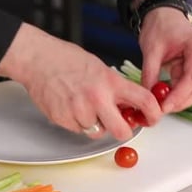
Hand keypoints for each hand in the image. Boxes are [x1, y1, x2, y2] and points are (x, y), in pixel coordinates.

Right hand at [0, 23, 162, 140]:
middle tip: (120, 124)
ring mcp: (79, 111)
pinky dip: (77, 123)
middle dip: (123, 130)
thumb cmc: (66, 60)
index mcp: (111, 82)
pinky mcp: (64, 119)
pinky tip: (70, 106)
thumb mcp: (100, 68)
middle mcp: (97, 99)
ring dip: (95, 124)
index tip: (152, 119)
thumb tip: (129, 107)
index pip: (144, 101)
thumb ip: (116, 89)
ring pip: (97, 132)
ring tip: (84, 105)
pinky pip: (79, 130)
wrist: (38, 59)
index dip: (153, 114)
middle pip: (122, 131)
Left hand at [138, 7, 191, 112]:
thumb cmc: (161, 25)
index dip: (179, 95)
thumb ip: (150, 73)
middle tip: (160, 109)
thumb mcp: (151, 48)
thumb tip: (147, 95)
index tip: (164, 106)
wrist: (164, 16)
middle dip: (180, 101)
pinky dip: (179, 95)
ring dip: (180, 100)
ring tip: (161, 103)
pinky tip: (165, 96)